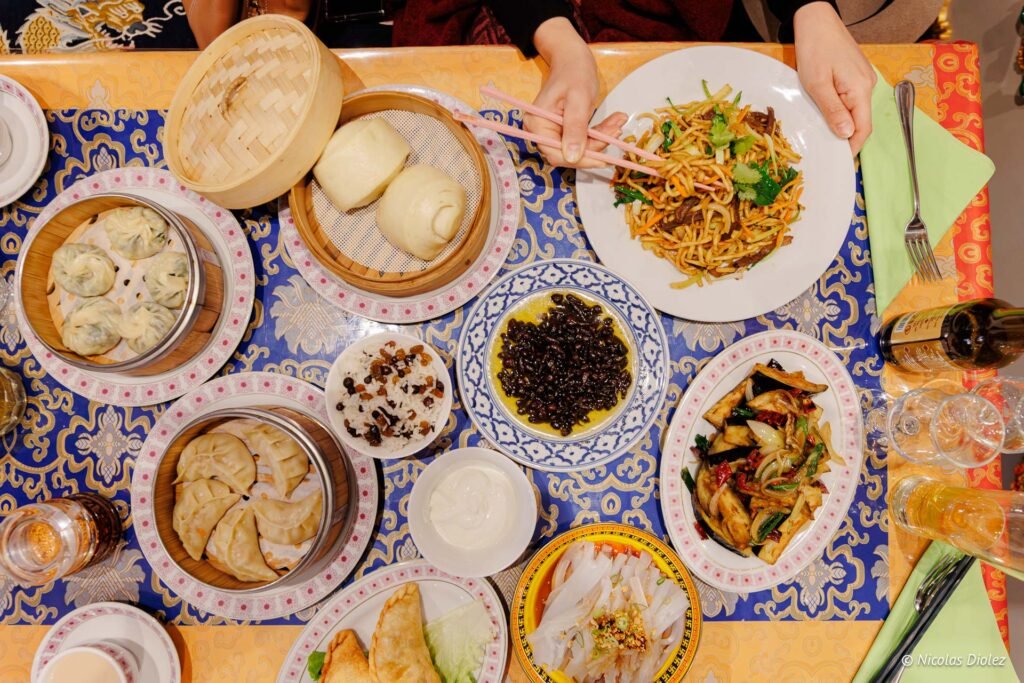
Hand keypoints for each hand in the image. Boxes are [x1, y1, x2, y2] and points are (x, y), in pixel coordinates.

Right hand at [527, 18, 627, 167]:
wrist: (572, 58)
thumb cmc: (574, 72)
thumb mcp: (578, 99)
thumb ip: (575, 128)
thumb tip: (572, 157)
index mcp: (537, 124)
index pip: (558, 154)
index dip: (582, 158)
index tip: (606, 154)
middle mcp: (539, 131)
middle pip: (568, 154)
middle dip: (594, 147)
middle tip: (617, 131)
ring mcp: (550, 131)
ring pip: (578, 149)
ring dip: (600, 139)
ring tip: (618, 123)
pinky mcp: (562, 130)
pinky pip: (581, 140)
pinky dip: (598, 134)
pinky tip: (613, 122)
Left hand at [793, 2, 876, 154]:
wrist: (817, 20)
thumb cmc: (814, 48)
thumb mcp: (817, 84)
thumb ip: (833, 110)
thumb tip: (847, 134)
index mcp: (860, 89)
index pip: (863, 128)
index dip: (852, 147)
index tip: (839, 161)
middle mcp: (868, 85)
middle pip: (861, 121)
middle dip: (846, 138)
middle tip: (826, 151)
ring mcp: (863, 80)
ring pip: (856, 111)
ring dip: (841, 123)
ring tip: (823, 133)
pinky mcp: (856, 75)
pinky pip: (851, 99)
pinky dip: (841, 110)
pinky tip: (825, 112)